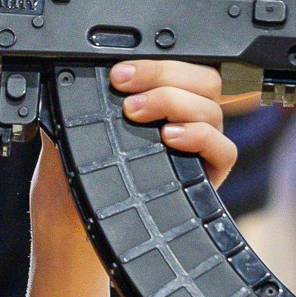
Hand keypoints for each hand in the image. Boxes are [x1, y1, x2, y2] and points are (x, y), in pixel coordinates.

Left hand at [28, 59, 241, 244]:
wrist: (75, 233)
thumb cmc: (75, 188)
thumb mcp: (70, 138)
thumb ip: (79, 107)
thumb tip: (74, 80)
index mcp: (156, 104)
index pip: (175, 66)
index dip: (154, 63)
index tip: (118, 73)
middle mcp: (183, 121)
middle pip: (202, 80)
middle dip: (164, 75)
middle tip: (125, 90)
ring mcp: (198, 148)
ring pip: (212, 109)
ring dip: (174, 102)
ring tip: (136, 115)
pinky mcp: (209, 176)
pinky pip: (225, 149)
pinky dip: (201, 136)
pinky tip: (171, 139)